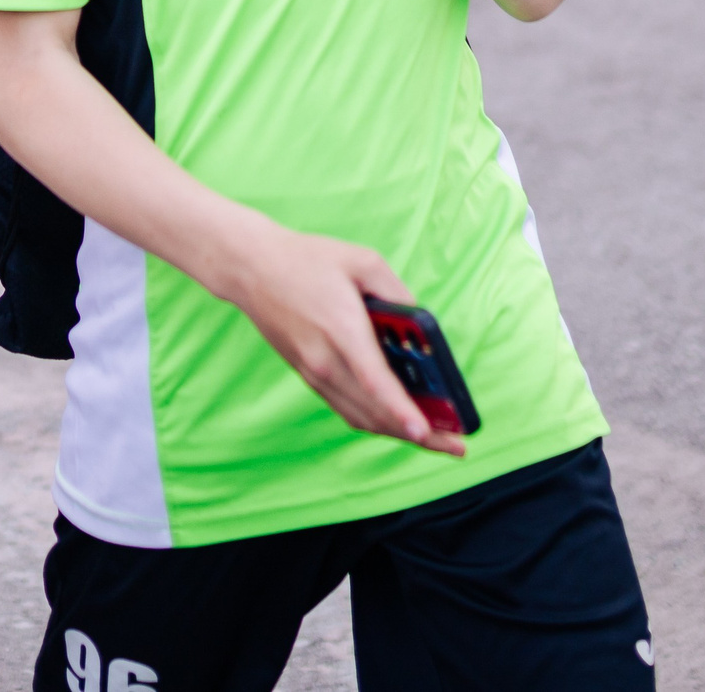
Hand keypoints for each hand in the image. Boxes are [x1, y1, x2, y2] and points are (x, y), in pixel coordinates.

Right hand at [208, 222, 465, 457]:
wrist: (249, 267)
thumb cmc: (306, 259)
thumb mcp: (362, 261)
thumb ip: (398, 293)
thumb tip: (421, 326)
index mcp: (341, 329)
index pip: (375, 382)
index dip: (402, 411)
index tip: (427, 432)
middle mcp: (325, 360)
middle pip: (374, 411)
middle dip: (419, 434)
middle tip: (455, 444)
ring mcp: (313, 372)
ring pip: (361, 417)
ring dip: (398, 432)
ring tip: (435, 439)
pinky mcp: (307, 375)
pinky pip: (346, 408)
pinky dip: (375, 420)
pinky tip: (397, 421)